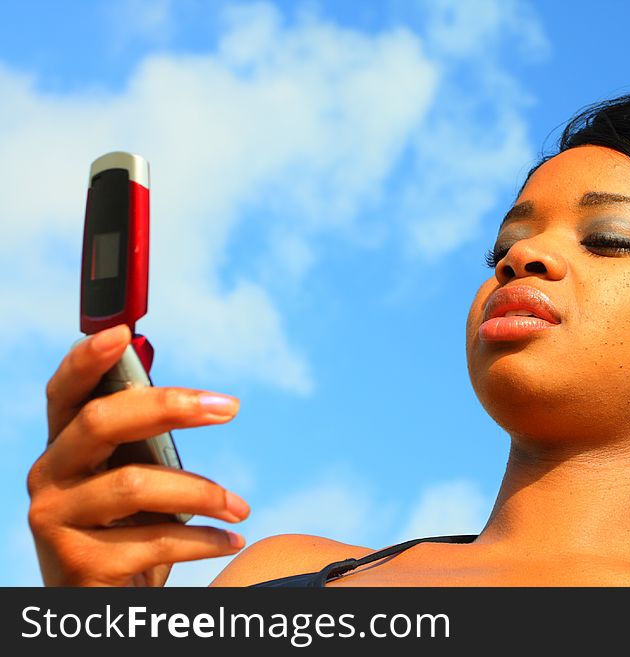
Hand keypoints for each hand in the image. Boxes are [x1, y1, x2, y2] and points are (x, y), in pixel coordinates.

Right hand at [27, 324, 249, 585]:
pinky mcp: (78, 565)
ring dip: (204, 492)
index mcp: (64, 447)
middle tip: (230, 406)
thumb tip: (205, 401)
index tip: (123, 332)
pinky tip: (231, 539)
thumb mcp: (136, 478)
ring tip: (241, 506)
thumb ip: (150, 442)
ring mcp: (55, 522)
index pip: (64, 393)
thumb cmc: (130, 530)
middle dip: (171, 406)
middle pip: (101, 422)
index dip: (86, 360)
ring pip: (136, 484)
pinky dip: (206, 539)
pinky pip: (156, 539)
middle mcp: (48, 478)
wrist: (110, 602)